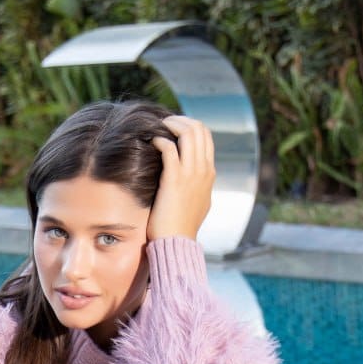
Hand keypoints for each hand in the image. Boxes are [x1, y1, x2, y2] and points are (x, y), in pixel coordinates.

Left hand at [146, 115, 214, 241]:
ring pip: (188, 133)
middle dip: (181, 120)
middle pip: (199, 129)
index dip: (190, 126)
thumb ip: (198, 187)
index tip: (175, 128)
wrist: (177, 242)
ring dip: (172, 125)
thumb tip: (195, 181)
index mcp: (209, 173)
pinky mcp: (174, 180)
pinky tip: (153, 142)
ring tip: (158, 127)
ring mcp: (191, 174)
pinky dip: (161, 141)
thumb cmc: (182, 226)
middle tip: (165, 122)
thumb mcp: (198, 203)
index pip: (206, 137)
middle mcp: (203, 170)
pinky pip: (170, 149)